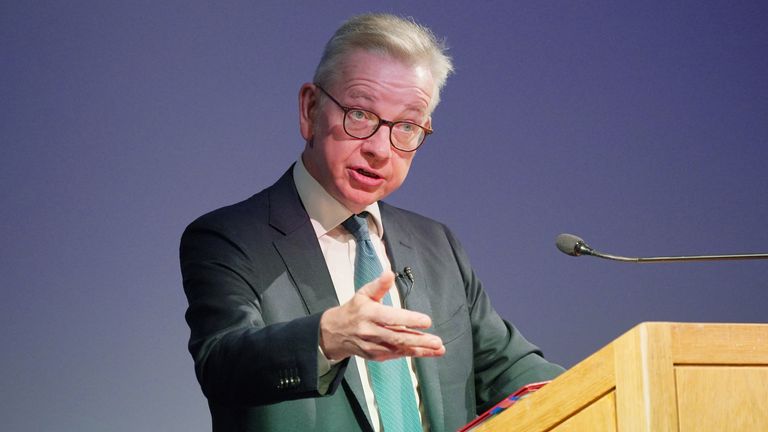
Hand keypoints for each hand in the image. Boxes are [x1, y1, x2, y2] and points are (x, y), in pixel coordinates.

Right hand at [319, 271, 445, 361]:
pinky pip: (397, 355)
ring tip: (438, 348)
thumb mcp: (364, 293)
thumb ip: (379, 285)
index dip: (409, 320)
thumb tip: (390, 273)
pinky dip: (413, 354)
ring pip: (399, 348)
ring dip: (420, 349)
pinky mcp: (376, 355)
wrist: (336, 333)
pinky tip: (427, 352)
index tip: (426, 321)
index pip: (391, 317)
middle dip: (419, 340)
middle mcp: (370, 331)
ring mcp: (373, 346)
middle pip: (397, 337)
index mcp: (368, 313)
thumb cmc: (354, 309)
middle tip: (437, 341)